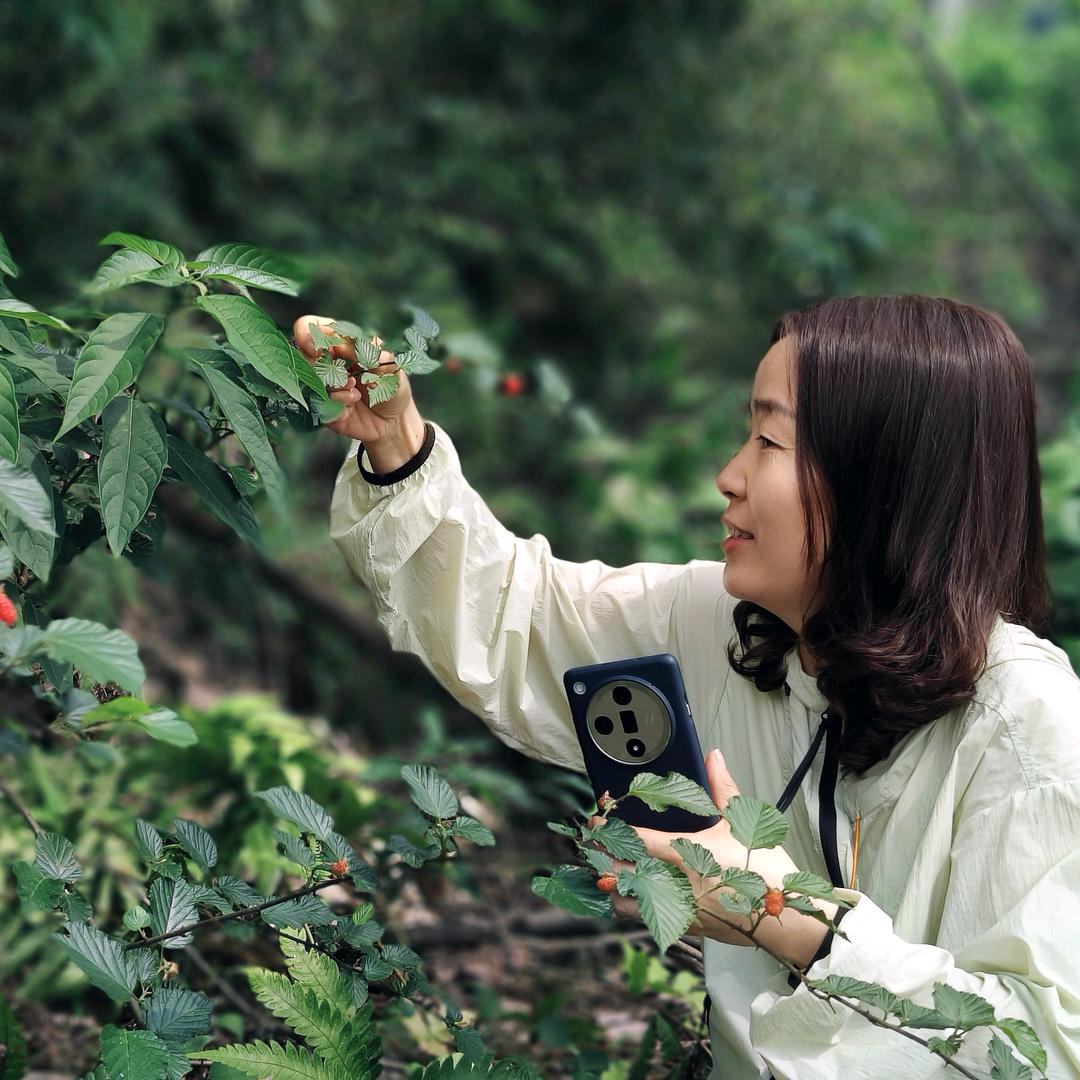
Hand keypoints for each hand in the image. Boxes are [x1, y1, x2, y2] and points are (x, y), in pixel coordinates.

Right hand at [292, 314, 415, 442]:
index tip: (322, 348)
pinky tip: (350, 408)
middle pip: (303, 355)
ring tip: (355, 393)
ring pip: (309, 380)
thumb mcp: (390, 369)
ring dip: (333, 387)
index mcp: (339, 343)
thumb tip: (358, 343)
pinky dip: (335, 406)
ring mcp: (320, 385)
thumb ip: (374, 354)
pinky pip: (317, 405)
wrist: (393, 422)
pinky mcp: (320, 407)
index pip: (311, 327)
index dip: (308, 335)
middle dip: (323, 366)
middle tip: (349, 378)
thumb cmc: (391, 388)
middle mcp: (325, 362)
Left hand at [589, 749, 834, 963]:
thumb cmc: (764, 870)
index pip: (632, 840)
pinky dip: (629, 905)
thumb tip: (714, 757)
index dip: (608, 830)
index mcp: (681, 853)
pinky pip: (642, 918)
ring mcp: (675, 908)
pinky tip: (630, 894)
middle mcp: (671, 883)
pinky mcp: (684, 926)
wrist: (785, 918)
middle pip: (618, 870)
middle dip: (600, 856)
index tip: (595, 821)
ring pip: (624, 901)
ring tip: (605, 871)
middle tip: (591, 844)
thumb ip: (721, 788)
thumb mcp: (741, 822)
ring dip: (610, 885)